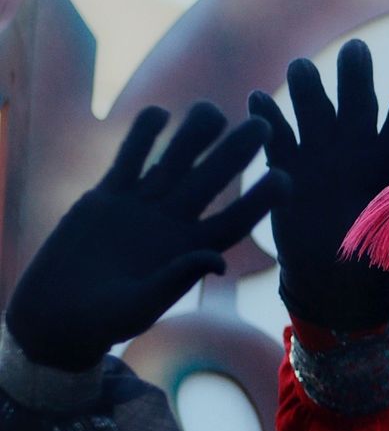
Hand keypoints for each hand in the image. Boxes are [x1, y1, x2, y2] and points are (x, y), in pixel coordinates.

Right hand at [5, 103, 287, 369]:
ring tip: (211, 109)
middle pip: (210, 180)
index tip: (284, 177)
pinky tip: (159, 113)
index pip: (235, 218)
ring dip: (192, 136)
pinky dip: (141, 138)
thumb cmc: (106, 321)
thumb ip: (177, 281)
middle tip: (263, 125)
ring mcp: (142, 206)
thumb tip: (218, 261)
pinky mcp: (108, 197)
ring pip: (173, 163)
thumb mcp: (142, 307)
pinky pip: (129, 160)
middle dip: (235, 154)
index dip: (260, 199)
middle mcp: (173, 222)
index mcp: (191, 250)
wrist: (62, 314)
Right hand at [248, 40, 388, 329]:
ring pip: (313, 107)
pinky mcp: (287, 165)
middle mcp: (358, 145)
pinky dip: (267, 119)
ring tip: (301, 68)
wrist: (333, 277)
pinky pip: (277, 136)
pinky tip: (259, 99)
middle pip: (358, 100)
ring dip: (307, 87)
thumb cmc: (376, 258)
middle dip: (355, 75)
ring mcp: (320, 151)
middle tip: (356, 50)